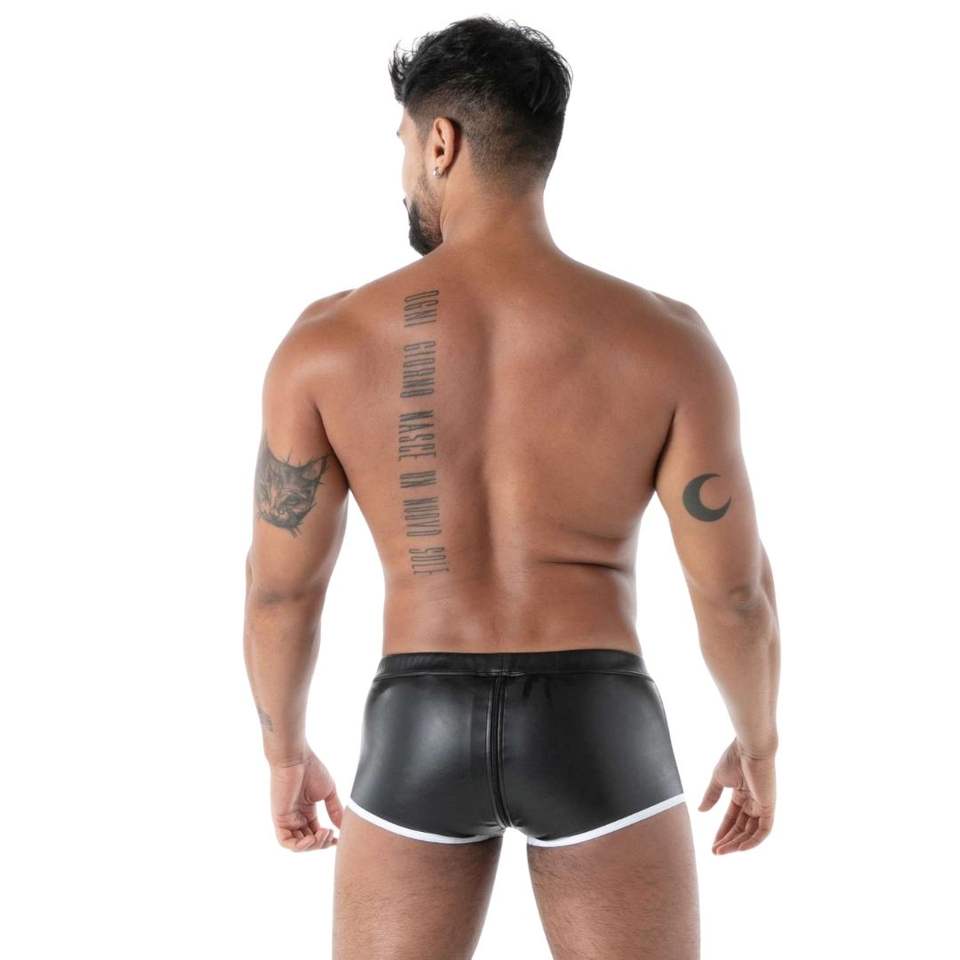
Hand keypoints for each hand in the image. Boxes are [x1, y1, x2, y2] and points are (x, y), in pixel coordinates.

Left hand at [269, 746, 342, 851]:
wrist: (296, 758)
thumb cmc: (311, 769)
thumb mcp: (328, 793)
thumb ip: (335, 810)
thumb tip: (342, 827)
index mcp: (306, 811)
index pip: (315, 833)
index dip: (326, 840)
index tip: (339, 839)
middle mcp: (296, 817)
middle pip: (308, 841)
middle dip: (321, 843)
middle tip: (331, 834)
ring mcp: (287, 819)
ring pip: (297, 845)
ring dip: (313, 845)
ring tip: (324, 833)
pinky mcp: (279, 819)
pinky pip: (285, 841)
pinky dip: (299, 846)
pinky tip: (312, 838)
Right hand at [698, 738, 775, 853]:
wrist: (749, 748)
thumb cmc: (734, 758)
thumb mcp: (718, 779)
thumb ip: (711, 796)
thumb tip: (700, 810)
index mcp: (742, 793)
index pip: (733, 818)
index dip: (723, 831)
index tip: (712, 843)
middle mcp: (753, 802)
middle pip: (741, 827)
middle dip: (728, 840)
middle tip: (715, 851)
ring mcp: (762, 805)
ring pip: (751, 832)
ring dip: (737, 843)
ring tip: (722, 851)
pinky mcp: (769, 807)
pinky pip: (764, 830)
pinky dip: (752, 841)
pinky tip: (738, 848)